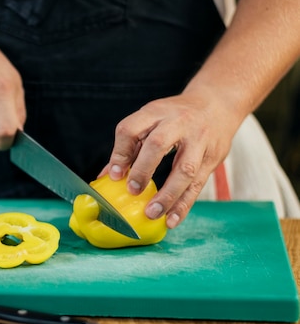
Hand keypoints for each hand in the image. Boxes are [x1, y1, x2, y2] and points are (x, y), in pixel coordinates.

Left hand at [102, 91, 238, 228]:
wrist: (217, 104)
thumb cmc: (175, 116)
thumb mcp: (151, 120)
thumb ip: (130, 147)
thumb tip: (105, 177)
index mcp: (156, 112)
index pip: (131, 129)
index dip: (120, 153)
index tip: (114, 176)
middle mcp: (178, 123)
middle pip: (159, 144)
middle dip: (143, 170)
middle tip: (132, 192)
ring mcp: (198, 141)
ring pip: (185, 169)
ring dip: (167, 195)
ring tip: (152, 214)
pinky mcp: (212, 158)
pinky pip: (198, 185)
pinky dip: (183, 205)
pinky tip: (171, 220)